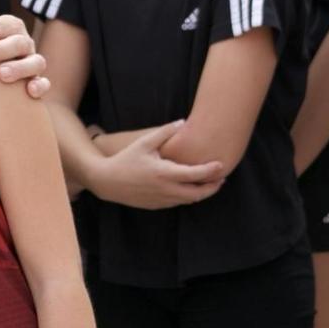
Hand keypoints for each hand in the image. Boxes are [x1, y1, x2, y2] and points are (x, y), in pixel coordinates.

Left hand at [0, 13, 48, 98]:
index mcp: (10, 26)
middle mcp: (24, 42)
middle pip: (16, 43)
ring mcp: (33, 62)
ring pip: (35, 61)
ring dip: (19, 68)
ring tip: (1, 75)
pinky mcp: (38, 81)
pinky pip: (44, 83)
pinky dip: (39, 85)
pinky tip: (30, 91)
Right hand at [91, 122, 225, 208]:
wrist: (107, 181)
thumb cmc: (126, 159)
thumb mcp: (144, 143)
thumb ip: (165, 132)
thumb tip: (183, 122)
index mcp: (164, 173)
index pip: (195, 174)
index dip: (211, 170)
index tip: (221, 165)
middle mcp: (166, 189)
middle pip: (198, 193)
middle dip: (213, 187)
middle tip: (221, 178)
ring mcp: (161, 200)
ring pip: (189, 200)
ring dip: (201, 193)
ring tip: (210, 183)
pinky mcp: (156, 205)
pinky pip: (178, 203)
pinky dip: (187, 196)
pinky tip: (190, 187)